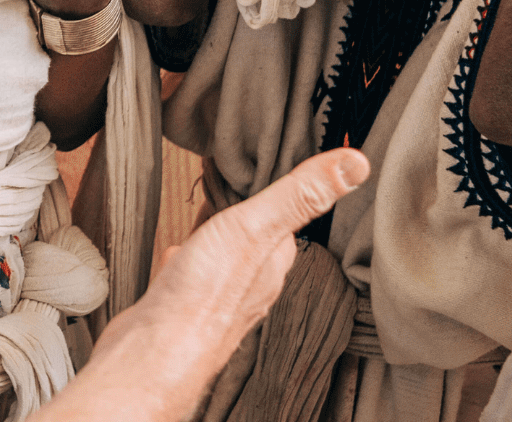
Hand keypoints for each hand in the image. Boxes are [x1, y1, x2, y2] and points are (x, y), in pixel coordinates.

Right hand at [33, 149, 369, 421]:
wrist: (156, 348)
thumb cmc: (205, 297)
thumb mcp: (256, 227)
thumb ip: (300, 193)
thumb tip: (356, 163)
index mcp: (274, 261)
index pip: (288, 222)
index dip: (283, 195)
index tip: (279, 171)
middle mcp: (253, 282)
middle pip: (256, 239)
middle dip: (248, 214)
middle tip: (242, 185)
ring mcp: (218, 295)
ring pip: (225, 256)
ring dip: (219, 235)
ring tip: (214, 212)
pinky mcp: (186, 304)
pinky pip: (193, 274)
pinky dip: (189, 258)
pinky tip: (179, 254)